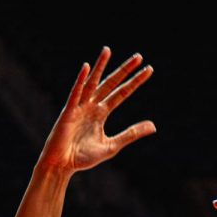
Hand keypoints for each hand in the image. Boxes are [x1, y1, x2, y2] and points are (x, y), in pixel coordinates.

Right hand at [38, 47, 155, 172]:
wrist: (62, 165)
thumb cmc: (83, 157)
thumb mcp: (112, 145)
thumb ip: (131, 134)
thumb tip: (154, 126)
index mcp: (101, 113)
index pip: (122, 93)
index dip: (135, 82)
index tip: (148, 70)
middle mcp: (91, 106)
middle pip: (111, 84)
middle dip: (124, 70)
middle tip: (139, 56)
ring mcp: (79, 107)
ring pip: (92, 82)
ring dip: (100, 66)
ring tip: (108, 50)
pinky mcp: (68, 112)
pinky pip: (75, 94)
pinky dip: (81, 81)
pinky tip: (87, 68)